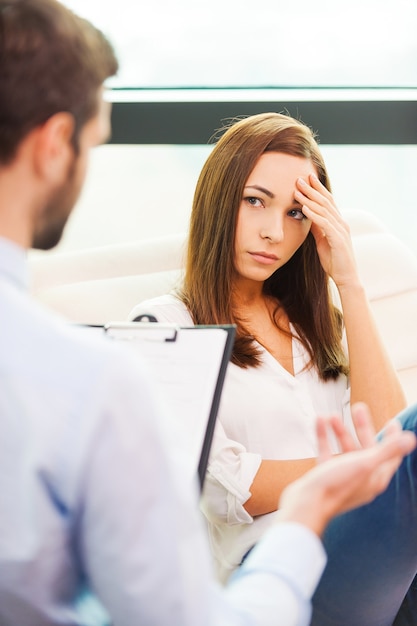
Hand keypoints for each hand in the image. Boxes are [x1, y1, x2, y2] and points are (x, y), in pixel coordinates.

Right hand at [278, 403, 415, 535]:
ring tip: (332, 415)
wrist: (306, 504)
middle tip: (358, 408)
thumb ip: (388, 450)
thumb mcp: (365, 463)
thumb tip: (411, 439)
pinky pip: (327, 452)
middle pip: (366, 448)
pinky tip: (320, 423)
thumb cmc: (336, 486)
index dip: (393, 439)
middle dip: (363, 427)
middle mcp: (361, 478)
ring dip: (340, 431)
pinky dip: (324, 437)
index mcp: (375, 478)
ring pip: (345, 449)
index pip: (390, 456)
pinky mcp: (325, 476)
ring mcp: (342, 477)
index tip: (392, 422)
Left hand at [294, 174, 358, 287]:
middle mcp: (341, 223)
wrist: (346, 278)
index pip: (328, 201)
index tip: (307, 178)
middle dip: (312, 189)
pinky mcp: (338, 240)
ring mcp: (340, 230)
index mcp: (338, 223)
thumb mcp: (322, 241)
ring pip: (324, 210)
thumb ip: (317, 228)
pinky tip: (304, 208)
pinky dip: (314, 215)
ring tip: (298, 190)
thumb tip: (308, 216)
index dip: (318, 189)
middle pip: (325, 201)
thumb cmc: (334, 261)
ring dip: (310, 199)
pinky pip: (324, 224)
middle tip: (300, 178)